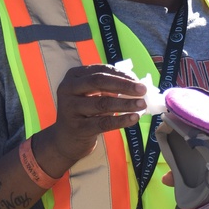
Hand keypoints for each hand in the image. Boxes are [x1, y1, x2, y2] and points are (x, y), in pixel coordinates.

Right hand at [33, 64, 148, 175]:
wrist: (66, 138)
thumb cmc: (85, 111)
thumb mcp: (93, 94)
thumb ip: (110, 87)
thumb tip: (138, 85)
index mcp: (74, 76)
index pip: (101, 70)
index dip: (122, 75)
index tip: (139, 81)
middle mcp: (68, 88)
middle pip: (100, 82)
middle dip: (124, 85)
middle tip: (143, 90)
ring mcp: (70, 108)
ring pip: (102, 103)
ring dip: (125, 103)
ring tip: (142, 104)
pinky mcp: (77, 127)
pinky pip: (103, 122)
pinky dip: (120, 120)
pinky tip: (133, 118)